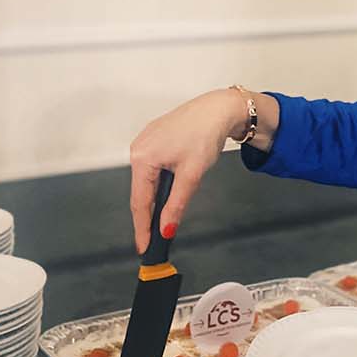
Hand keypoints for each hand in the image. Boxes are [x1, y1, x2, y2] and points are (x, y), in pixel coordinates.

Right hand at [128, 89, 240, 252]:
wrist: (218, 108)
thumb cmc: (205, 135)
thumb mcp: (192, 174)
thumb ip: (176, 204)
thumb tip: (166, 229)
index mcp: (143, 158)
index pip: (139, 202)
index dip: (142, 228)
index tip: (144, 248)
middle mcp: (138, 149)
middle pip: (140, 191)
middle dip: (147, 216)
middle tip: (153, 240)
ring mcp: (145, 142)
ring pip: (146, 180)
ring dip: (154, 199)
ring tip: (160, 220)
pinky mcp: (154, 138)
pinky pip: (151, 168)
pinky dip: (158, 183)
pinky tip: (167, 193)